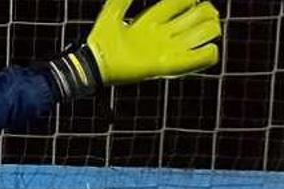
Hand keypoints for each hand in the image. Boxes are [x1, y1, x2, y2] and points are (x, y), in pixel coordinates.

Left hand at [87, 0, 221, 85]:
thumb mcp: (111, 15)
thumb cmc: (100, 42)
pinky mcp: (166, 65)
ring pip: (201, 36)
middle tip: (208, 13)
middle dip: (207, 13)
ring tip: (211, 27)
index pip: (177, 4)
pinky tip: (209, 49)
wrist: (95, 65)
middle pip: (195, 18)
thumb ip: (121, 1)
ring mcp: (166, 50)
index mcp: (151, 22)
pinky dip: (208, 54)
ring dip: (210, 30)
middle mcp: (162, 35)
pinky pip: (196, 60)